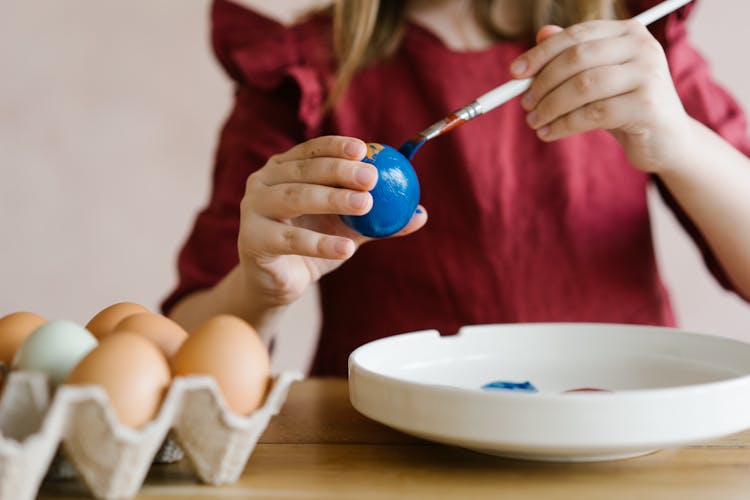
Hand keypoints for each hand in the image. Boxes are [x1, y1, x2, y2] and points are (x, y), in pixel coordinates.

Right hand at [238, 135, 426, 309]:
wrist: (280, 283)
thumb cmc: (312, 245)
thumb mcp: (349, 229)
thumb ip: (379, 219)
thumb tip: (421, 214)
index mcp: (285, 169)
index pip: (312, 150)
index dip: (337, 147)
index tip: (365, 150)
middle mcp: (265, 182)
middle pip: (303, 170)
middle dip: (339, 171)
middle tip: (372, 178)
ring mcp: (254, 209)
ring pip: (294, 198)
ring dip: (331, 199)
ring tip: (365, 205)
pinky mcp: (252, 240)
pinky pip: (289, 239)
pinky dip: (319, 243)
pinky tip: (346, 248)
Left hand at [510, 20, 692, 172]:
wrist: (666, 141)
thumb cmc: (624, 106)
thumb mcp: (597, 79)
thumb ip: (573, 56)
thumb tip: (541, 33)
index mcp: (629, 32)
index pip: (576, 35)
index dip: (541, 53)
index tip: (514, 73)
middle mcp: (642, 47)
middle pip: (577, 58)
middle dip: (543, 82)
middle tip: (524, 103)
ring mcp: (648, 75)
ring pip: (582, 86)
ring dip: (550, 106)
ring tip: (534, 122)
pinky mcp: (646, 106)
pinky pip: (593, 114)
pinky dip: (564, 125)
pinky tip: (549, 133)